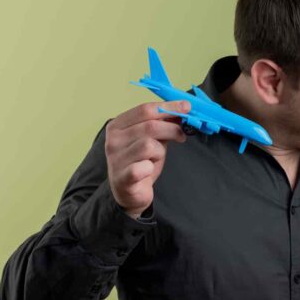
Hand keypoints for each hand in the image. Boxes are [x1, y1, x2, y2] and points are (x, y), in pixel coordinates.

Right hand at [105, 101, 189, 217]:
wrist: (129, 192)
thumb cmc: (140, 162)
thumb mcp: (151, 139)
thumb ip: (162, 124)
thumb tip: (182, 109)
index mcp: (118, 125)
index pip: (145, 109)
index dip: (168, 107)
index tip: (186, 107)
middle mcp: (113, 140)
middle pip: (150, 126)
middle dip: (171, 129)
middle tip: (181, 135)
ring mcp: (116, 159)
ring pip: (149, 145)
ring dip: (160, 151)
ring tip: (156, 158)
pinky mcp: (123, 177)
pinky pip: (144, 166)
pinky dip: (151, 167)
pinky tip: (148, 170)